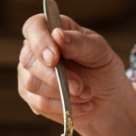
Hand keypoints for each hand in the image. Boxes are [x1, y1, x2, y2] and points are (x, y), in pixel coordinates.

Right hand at [16, 13, 129, 130]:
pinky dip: (63, 107)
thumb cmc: (101, 66)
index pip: (33, 28)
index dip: (40, 42)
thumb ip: (79, 42)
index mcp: (50, 29)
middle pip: (29, 59)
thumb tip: (58, 35)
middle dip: (55, 77)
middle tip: (80, 87)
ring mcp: (29, 73)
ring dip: (62, 94)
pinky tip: (81, 105)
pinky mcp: (31, 96)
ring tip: (87, 95)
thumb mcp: (99, 51)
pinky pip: (39, 104)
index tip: (55, 58)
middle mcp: (34, 50)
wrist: (106, 96)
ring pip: (32, 84)